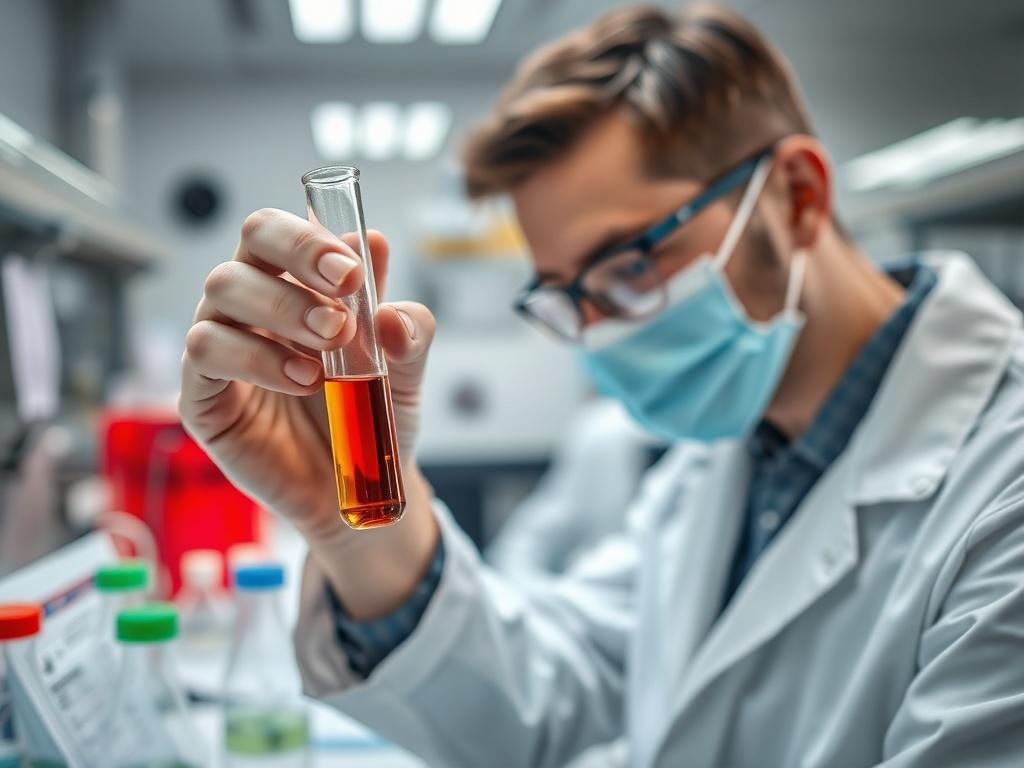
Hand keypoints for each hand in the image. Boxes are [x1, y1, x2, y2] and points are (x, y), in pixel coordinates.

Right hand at [179, 208, 435, 550]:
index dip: (308, 237)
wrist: (359, 484)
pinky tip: (302, 381)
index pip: (281, 230)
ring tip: (328, 357)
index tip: (353, 273)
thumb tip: (387, 276)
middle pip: (249, 246)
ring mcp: (222, 344)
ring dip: (280, 312)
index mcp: (296, 283)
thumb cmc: (372, 415)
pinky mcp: (203, 395)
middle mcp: (254, 303)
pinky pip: (206, 354)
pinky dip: (256, 359)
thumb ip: (407, 328)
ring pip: (221, 291)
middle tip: (343, 316)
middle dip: (299, 263)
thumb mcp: (406, 371)